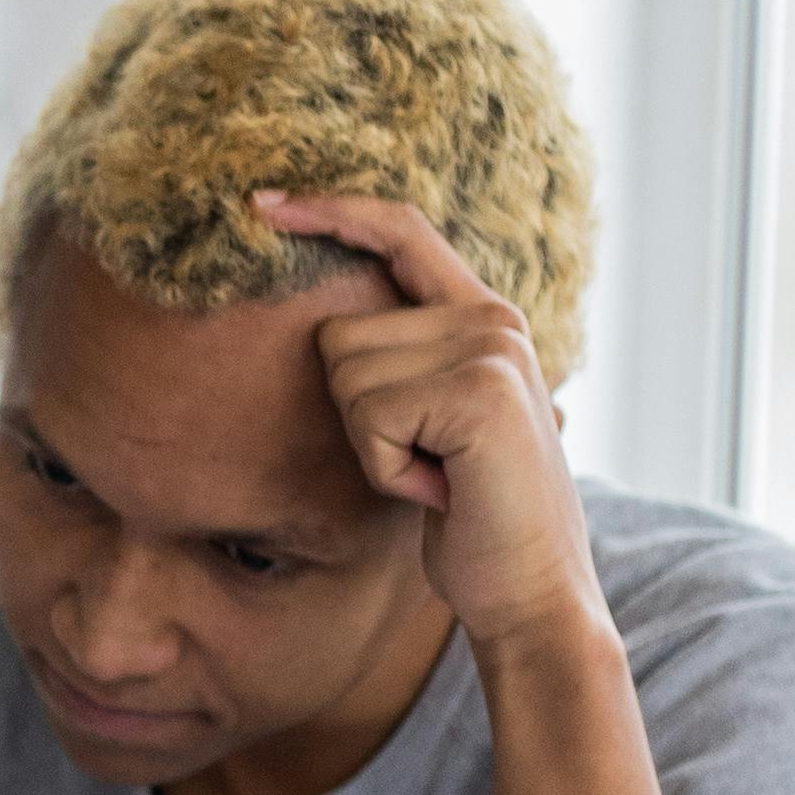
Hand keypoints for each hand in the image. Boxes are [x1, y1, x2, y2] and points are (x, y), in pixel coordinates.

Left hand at [255, 190, 601, 657]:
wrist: (530, 589)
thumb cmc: (469, 513)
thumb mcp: (434, 421)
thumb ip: (406, 359)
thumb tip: (323, 327)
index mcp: (484, 318)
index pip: (401, 232)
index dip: (331, 212)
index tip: (264, 205)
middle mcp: (493, 319)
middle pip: (338, 337)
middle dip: (357, 416)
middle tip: (424, 461)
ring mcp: (491, 349)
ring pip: (346, 378)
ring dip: (373, 446)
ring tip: (436, 474)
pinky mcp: (481, 391)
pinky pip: (369, 418)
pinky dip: (386, 469)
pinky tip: (440, 489)